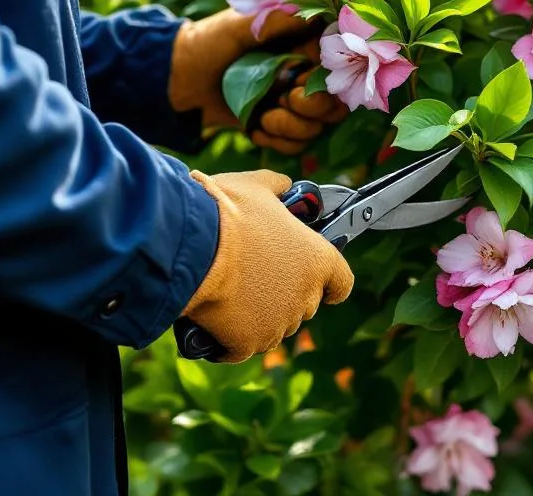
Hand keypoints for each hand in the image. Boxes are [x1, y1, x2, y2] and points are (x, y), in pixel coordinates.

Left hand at [168, 9, 345, 148]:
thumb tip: (316, 14)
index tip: (299, 80)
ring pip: (316, 128)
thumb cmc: (208, 41)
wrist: (176, 77)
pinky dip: (278, 142)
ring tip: (265, 116)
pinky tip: (256, 129)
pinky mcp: (274, 126)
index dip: (325, 81)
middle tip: (284, 99)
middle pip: (334, 105)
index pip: (336, 69)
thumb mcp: (242, 23)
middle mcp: (301, 76)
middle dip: (313, 109)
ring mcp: (288, 103)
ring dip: (292, 128)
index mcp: (301, 46)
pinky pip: (295, 145)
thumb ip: (279, 19)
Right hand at [182, 169, 353, 362]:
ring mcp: (278, 323)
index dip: (330, 283)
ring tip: (230, 292)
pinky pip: (241, 347)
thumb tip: (284, 186)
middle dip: (282, 294)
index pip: (342, 283)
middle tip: (255, 275)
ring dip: (257, 316)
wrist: (190, 246)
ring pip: (272, 327)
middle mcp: (305, 296)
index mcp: (318, 260)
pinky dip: (229, 339)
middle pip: (303, 305)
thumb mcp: (256, 186)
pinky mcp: (248, 342)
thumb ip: (277, 187)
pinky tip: (215, 321)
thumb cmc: (225, 212)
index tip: (321, 282)